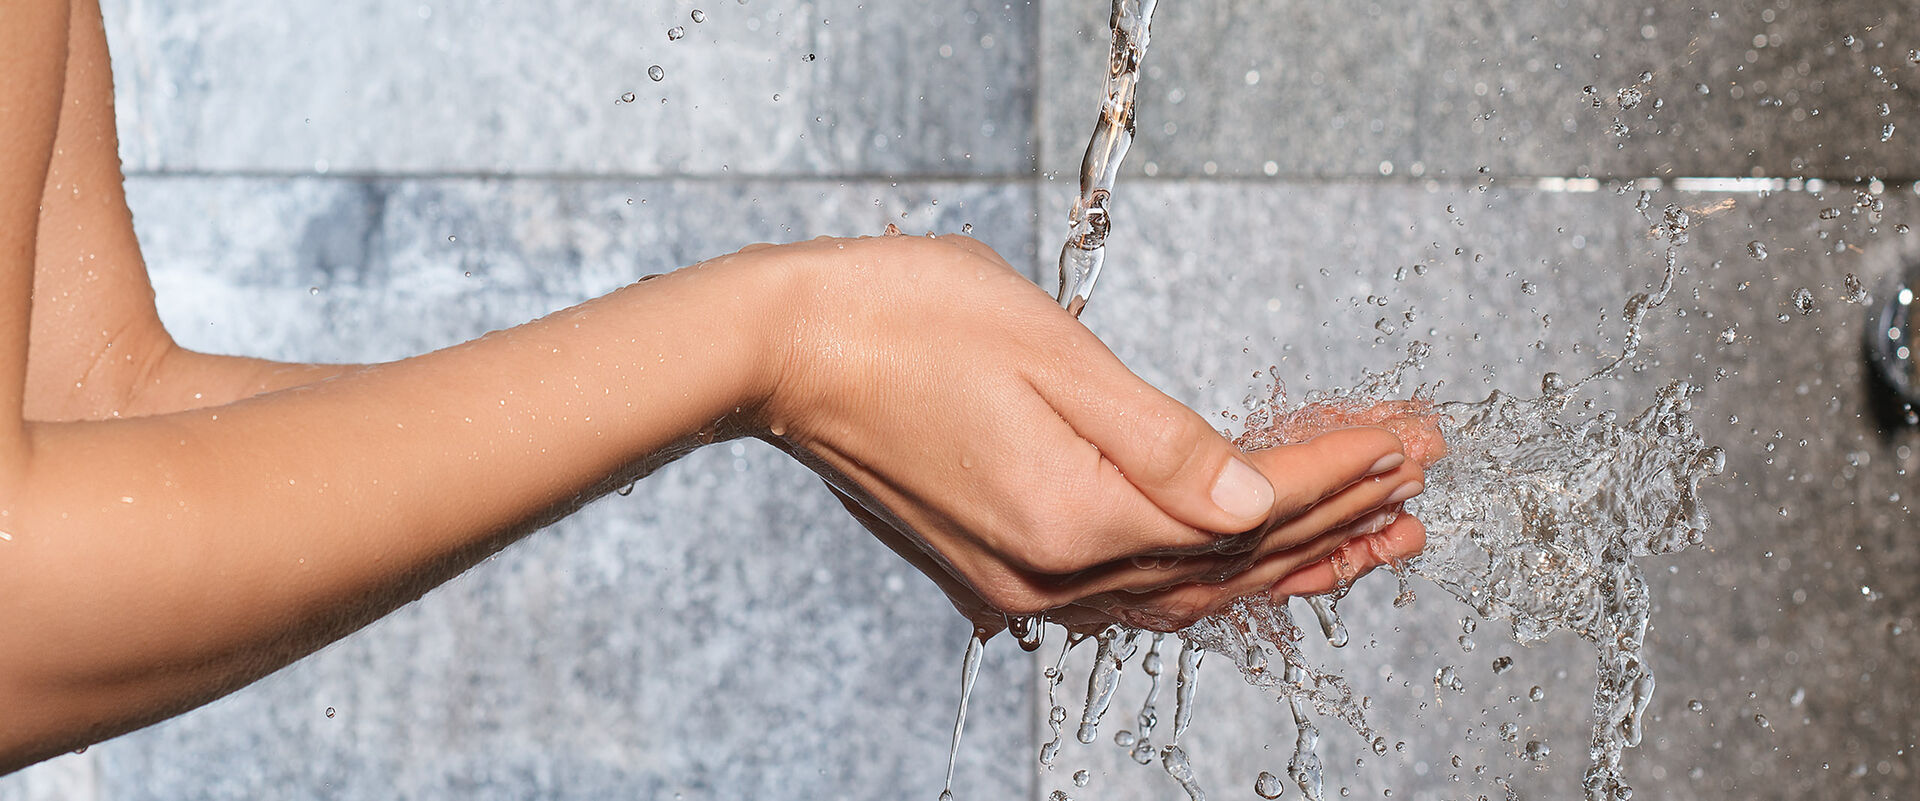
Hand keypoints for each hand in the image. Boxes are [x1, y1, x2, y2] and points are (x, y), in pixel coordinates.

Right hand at [734, 233, 1431, 631]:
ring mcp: (1018, 583)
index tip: (1404, 446)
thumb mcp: (1052, 355)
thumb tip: (1256, 500)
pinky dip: (1200, 577)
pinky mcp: (994, 570)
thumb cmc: (903, 322)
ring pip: (1181, 592)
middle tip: (1413, 499)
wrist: (784, 352)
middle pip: (1225, 565)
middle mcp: (1048, 574)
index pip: (1242, 507)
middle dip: (1332, 529)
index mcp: (1072, 517)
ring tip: (1362, 545)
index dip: (1335, 477)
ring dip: (1279, 568)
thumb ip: (1163, 440)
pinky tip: (1235, 566)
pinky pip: (1126, 594)